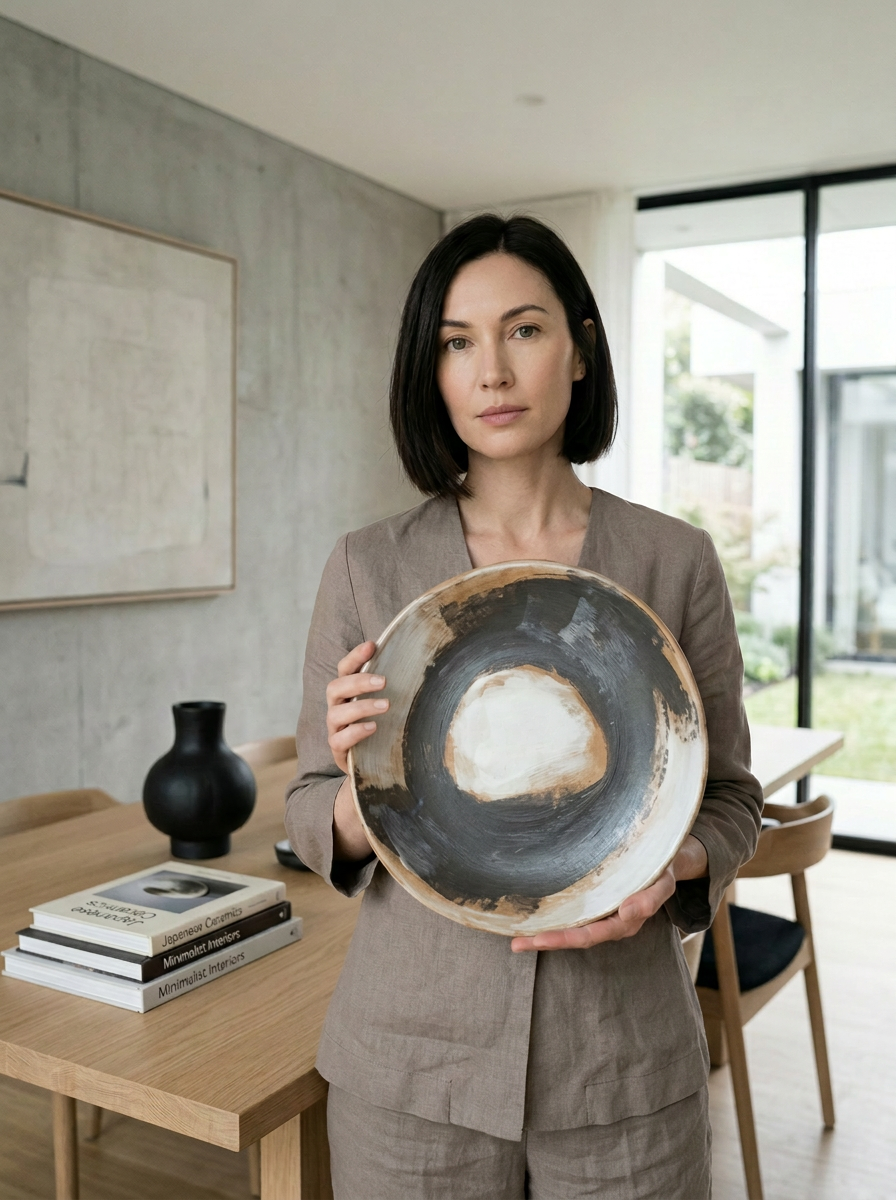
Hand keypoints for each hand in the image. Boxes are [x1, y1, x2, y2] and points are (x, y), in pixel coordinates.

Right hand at [327, 641, 384, 860]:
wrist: (379, 768)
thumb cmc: (388, 729)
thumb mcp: (395, 707)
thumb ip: (401, 686)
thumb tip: (434, 659)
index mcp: (348, 693)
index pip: (344, 669)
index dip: (355, 656)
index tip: (372, 645)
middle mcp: (338, 709)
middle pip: (335, 688)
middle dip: (357, 681)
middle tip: (383, 681)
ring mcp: (336, 731)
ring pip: (336, 714)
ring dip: (361, 706)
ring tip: (386, 705)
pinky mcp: (340, 752)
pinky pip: (339, 740)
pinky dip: (355, 732)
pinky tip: (373, 728)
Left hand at [510, 835, 707, 952]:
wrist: (668, 857)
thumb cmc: (662, 869)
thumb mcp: (662, 882)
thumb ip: (649, 899)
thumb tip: (627, 912)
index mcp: (624, 921)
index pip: (589, 935)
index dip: (564, 938)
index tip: (539, 939)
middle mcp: (609, 920)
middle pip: (574, 936)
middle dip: (545, 941)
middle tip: (515, 944)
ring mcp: (601, 911)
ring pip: (570, 927)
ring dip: (544, 932)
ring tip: (515, 937)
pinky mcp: (595, 899)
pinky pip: (572, 912)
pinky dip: (553, 916)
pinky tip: (533, 914)